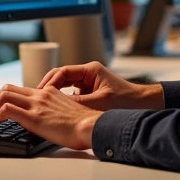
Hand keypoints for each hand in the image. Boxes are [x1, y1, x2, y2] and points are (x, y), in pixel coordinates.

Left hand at [0, 84, 101, 149]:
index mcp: (49, 93)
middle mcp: (41, 94)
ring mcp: (37, 104)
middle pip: (7, 88)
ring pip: (3, 95)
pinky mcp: (34, 116)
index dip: (5, 99)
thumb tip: (47, 123)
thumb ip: (54, 112)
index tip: (0, 113)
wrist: (93, 127)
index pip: (20, 90)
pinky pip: (6, 110)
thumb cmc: (85, 126)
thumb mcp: (67, 114)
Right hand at [37, 61, 163, 110]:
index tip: (41, 92)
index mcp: (90, 70)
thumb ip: (79, 103)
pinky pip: (72, 94)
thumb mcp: (100, 102)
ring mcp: (89, 82)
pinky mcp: (90, 92)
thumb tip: (58, 105)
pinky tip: (58, 110)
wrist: (143, 104)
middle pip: (61, 77)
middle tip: (36, 97)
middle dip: (48, 87)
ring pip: (65, 85)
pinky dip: (64, 100)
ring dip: (55, 94)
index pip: (62, 71)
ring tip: (44, 104)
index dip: (49, 81)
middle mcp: (88, 73)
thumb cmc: (127, 101)